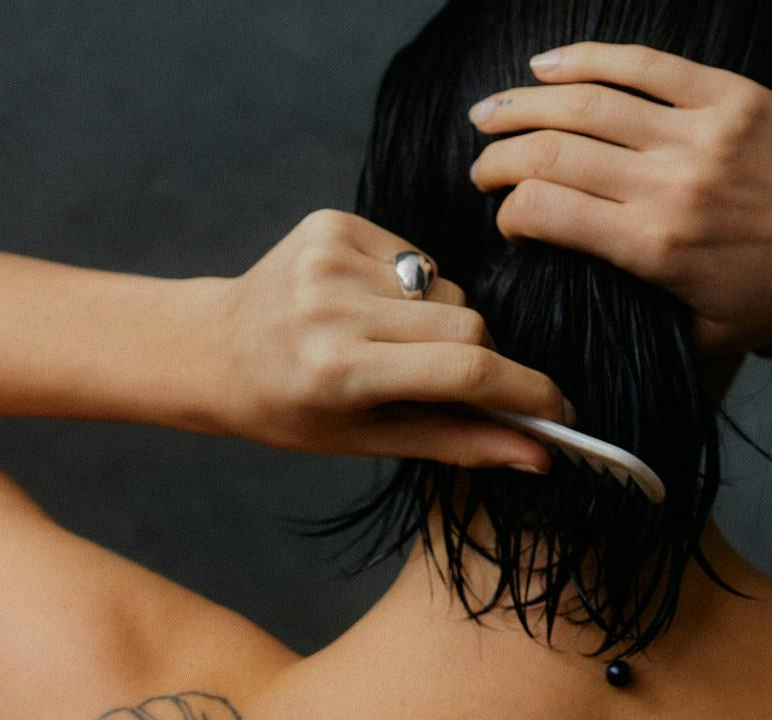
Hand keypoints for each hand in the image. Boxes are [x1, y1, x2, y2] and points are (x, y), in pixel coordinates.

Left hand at [204, 209, 572, 471]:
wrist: (212, 347)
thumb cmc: (289, 408)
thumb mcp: (367, 440)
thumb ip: (458, 443)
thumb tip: (539, 454)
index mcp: (338, 369)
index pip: (464, 369)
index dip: (525, 390)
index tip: (559, 410)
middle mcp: (333, 306)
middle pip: (468, 323)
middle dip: (481, 356)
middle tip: (453, 380)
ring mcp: (331, 256)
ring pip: (447, 289)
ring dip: (441, 321)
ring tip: (392, 341)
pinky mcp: (333, 223)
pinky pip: (418, 257)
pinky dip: (413, 288)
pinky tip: (371, 306)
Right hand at [468, 42, 771, 354]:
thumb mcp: (716, 336)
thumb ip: (650, 329)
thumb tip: (592, 317)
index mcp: (656, 249)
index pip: (547, 213)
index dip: (511, 212)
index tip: (510, 221)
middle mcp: (667, 185)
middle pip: (552, 153)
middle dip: (500, 159)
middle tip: (481, 168)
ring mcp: (696, 134)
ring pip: (585, 103)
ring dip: (522, 105)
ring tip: (488, 114)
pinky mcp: (724, 96)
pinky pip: (642, 65)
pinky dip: (587, 58)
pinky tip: (547, 64)